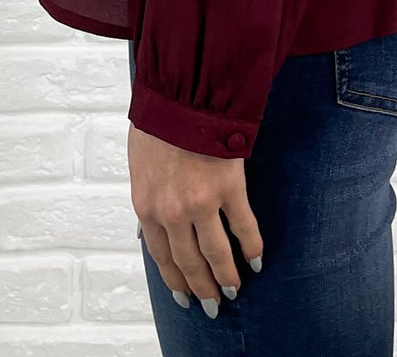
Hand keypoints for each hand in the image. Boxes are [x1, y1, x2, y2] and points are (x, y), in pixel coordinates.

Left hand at [129, 121, 264, 312]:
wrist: (181, 93)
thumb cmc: (158, 121)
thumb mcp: (140, 163)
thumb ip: (148, 197)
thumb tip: (149, 228)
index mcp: (147, 206)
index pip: (161, 257)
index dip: (176, 281)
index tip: (185, 296)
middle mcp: (171, 213)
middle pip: (189, 263)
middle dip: (202, 288)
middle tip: (213, 304)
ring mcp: (200, 202)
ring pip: (216, 253)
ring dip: (227, 276)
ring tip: (235, 289)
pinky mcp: (228, 187)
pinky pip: (243, 226)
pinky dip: (252, 245)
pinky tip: (256, 258)